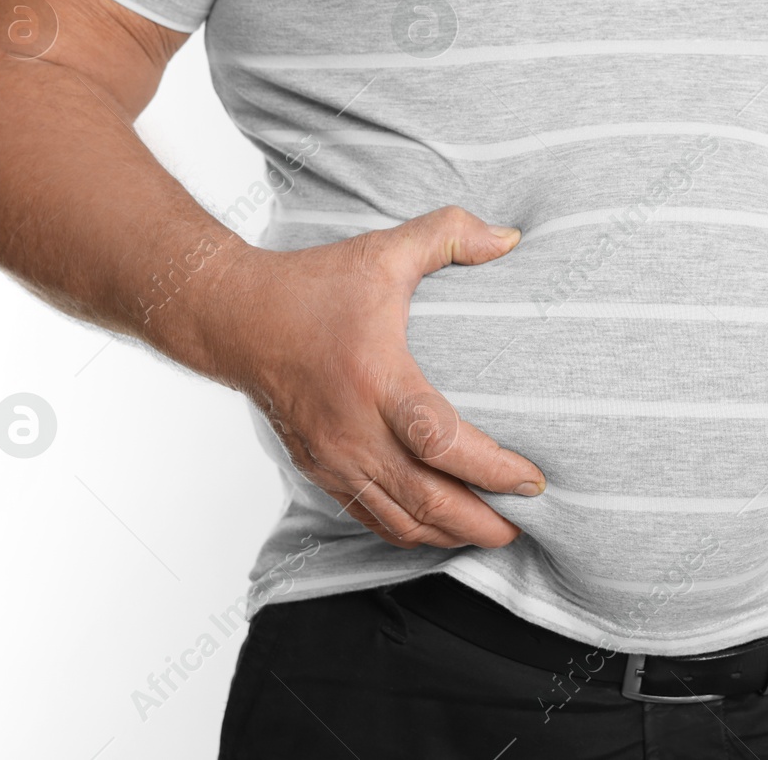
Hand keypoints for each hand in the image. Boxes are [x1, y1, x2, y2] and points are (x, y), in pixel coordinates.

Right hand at [203, 206, 545, 549]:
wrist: (235, 318)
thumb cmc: (312, 286)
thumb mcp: (383, 251)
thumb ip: (450, 234)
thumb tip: (511, 237)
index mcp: (376, 379)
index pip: (441, 441)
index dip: (492, 470)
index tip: (533, 480)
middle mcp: (352, 429)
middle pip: (426, 500)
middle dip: (482, 522)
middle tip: (523, 525)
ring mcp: (333, 457)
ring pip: (399, 520)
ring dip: (450, 534)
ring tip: (493, 533)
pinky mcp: (319, 469)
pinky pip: (370, 517)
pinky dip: (410, 531)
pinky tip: (440, 529)